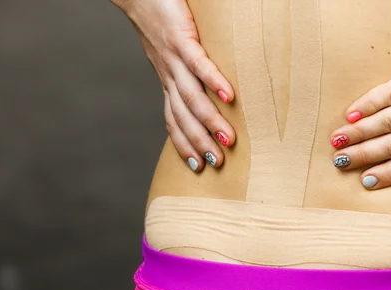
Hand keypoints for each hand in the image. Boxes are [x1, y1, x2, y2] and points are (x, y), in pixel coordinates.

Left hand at [111, 0, 234, 171]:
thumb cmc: (161, 21)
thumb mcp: (172, 54)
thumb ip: (188, 73)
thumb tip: (209, 93)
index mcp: (167, 81)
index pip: (173, 120)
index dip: (183, 144)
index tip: (197, 167)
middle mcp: (168, 75)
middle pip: (184, 117)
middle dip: (200, 142)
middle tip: (217, 163)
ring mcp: (174, 58)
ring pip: (192, 97)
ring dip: (210, 121)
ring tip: (228, 139)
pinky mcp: (181, 38)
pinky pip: (198, 64)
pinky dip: (213, 82)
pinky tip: (229, 97)